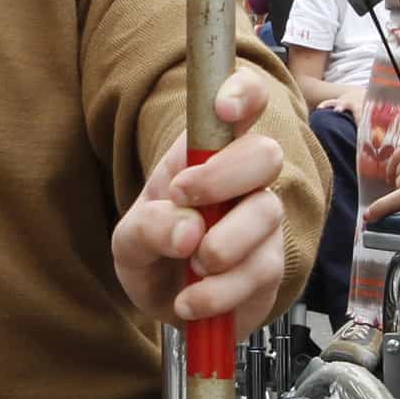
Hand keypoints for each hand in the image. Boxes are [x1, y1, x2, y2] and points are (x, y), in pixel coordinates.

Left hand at [110, 67, 289, 325]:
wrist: (166, 305)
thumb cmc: (153, 252)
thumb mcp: (128, 240)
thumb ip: (147, 228)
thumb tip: (189, 231)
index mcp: (208, 154)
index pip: (245, 101)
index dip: (242, 93)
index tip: (223, 109)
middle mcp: (244, 181)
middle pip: (266, 153)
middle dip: (223, 177)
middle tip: (183, 199)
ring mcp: (264, 222)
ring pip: (266, 213)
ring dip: (220, 245)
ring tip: (189, 267)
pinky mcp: (271, 267)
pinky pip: (259, 271)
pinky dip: (218, 292)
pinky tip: (190, 302)